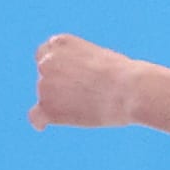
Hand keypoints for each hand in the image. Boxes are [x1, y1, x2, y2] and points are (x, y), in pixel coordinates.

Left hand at [30, 34, 145, 129]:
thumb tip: (74, 88)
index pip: (46, 55)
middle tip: (86, 95)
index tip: (71, 77)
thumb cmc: (127, 76)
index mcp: (60, 43)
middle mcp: (47, 61)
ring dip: (62, 103)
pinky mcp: (47, 106)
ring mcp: (44, 83)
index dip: (58, 68)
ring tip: (90, 107)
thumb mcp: (102, 60)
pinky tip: (45, 126)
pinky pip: (36, 117)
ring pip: (46, 98)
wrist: (132, 90)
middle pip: (45, 77)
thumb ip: (81, 67)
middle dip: (60, 86)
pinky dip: (41, 121)